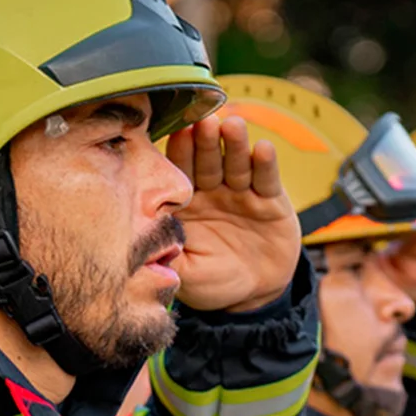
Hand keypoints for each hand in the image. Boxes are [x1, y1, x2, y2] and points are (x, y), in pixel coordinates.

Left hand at [165, 115, 301, 312]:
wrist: (255, 293)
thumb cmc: (213, 282)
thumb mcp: (185, 275)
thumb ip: (168, 255)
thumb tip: (145, 241)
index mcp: (185, 204)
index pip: (179, 172)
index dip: (180, 153)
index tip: (179, 134)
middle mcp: (211, 192)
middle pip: (208, 160)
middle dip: (206, 141)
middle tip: (205, 121)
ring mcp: (241, 193)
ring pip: (236, 164)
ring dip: (235, 144)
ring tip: (234, 126)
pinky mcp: (270, 199)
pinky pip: (266, 179)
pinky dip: (265, 164)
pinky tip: (263, 148)